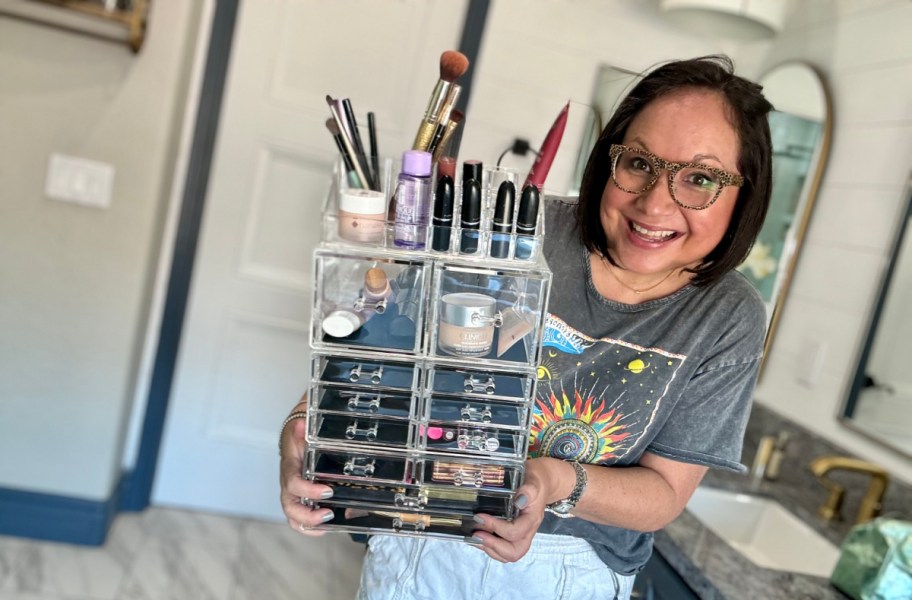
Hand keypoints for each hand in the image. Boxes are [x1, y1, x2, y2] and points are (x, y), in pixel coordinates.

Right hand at [279, 405, 334, 535]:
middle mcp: (288, 482)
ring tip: (328, 523)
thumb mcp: (301, 425)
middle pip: (289, 506)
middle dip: (307, 515)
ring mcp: (293, 492)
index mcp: (289, 466)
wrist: (297, 432)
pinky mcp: (301, 497)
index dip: (307, 490)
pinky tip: (327, 527)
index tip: (327, 490)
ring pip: (293, 515)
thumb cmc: (299, 432)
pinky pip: (300, 517)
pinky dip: (311, 526)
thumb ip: (302, 427)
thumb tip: (301, 425)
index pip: (293, 482)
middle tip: (328, 514)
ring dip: (309, 524)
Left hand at [469, 458, 554, 562]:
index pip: (515, 532)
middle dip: (493, 546)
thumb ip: (528, 489)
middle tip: (477, 534)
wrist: (542, 482)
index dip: (496, 527)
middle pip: (514, 552)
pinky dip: (489, 548)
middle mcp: (528, 531)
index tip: (480, 516)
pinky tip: (478, 538)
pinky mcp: (513, 536)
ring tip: (475, 536)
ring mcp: (521, 535)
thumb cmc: (536, 481)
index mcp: (532, 519)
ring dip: (489, 549)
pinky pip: (503, 550)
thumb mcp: (533, 481)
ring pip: (507, 555)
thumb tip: (519, 500)